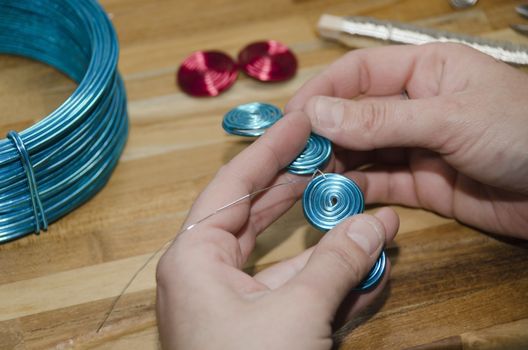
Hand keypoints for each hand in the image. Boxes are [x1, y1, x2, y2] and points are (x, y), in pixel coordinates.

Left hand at [156, 112, 398, 348]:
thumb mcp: (294, 318)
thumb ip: (337, 265)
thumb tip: (379, 222)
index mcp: (194, 258)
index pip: (234, 185)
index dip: (270, 150)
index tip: (301, 121)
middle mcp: (208, 273)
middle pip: (258, 213)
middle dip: (300, 186)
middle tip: (333, 156)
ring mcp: (235, 303)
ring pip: (283, 254)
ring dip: (326, 235)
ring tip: (361, 204)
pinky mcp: (260, 328)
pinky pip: (295, 291)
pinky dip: (328, 277)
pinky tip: (364, 261)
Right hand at [286, 43, 527, 238]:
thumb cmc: (520, 133)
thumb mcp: (449, 118)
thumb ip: (382, 120)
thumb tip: (318, 114)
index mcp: (423, 72)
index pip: (358, 74)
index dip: (322, 93)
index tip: (291, 119)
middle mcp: (412, 106)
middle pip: (353, 117)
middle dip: (322, 136)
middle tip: (292, 159)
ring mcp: (414, 147)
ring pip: (361, 153)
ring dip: (333, 166)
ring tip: (304, 182)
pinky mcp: (419, 184)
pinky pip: (377, 184)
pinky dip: (355, 192)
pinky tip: (335, 199)